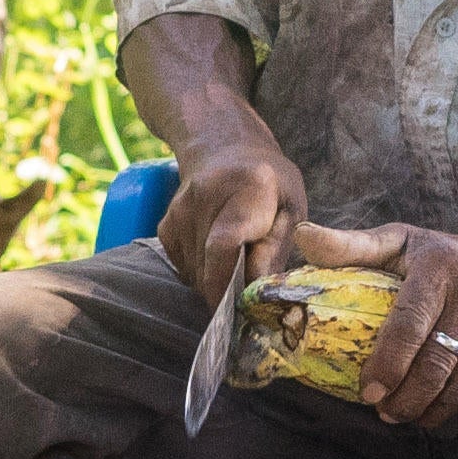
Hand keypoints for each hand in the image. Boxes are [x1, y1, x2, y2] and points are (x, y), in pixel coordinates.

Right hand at [158, 136, 308, 306]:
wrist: (224, 148)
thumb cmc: (270, 184)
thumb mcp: (292, 209)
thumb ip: (277, 248)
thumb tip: (256, 290)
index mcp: (248, 188)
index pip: (224, 244)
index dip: (227, 284)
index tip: (240, 310)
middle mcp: (205, 197)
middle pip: (208, 267)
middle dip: (228, 292)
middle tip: (247, 295)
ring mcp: (179, 211)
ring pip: (195, 274)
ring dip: (216, 282)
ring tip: (237, 262)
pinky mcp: (165, 226)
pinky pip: (184, 268)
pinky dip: (201, 273)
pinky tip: (216, 253)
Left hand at [295, 219, 457, 432]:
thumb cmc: (440, 256)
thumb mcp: (398, 241)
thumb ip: (350, 246)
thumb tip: (303, 238)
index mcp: (439, 268)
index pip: (411, 323)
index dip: (387, 363)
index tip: (367, 390)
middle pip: (436, 362)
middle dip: (405, 397)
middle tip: (383, 410)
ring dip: (429, 409)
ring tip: (403, 414)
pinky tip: (435, 412)